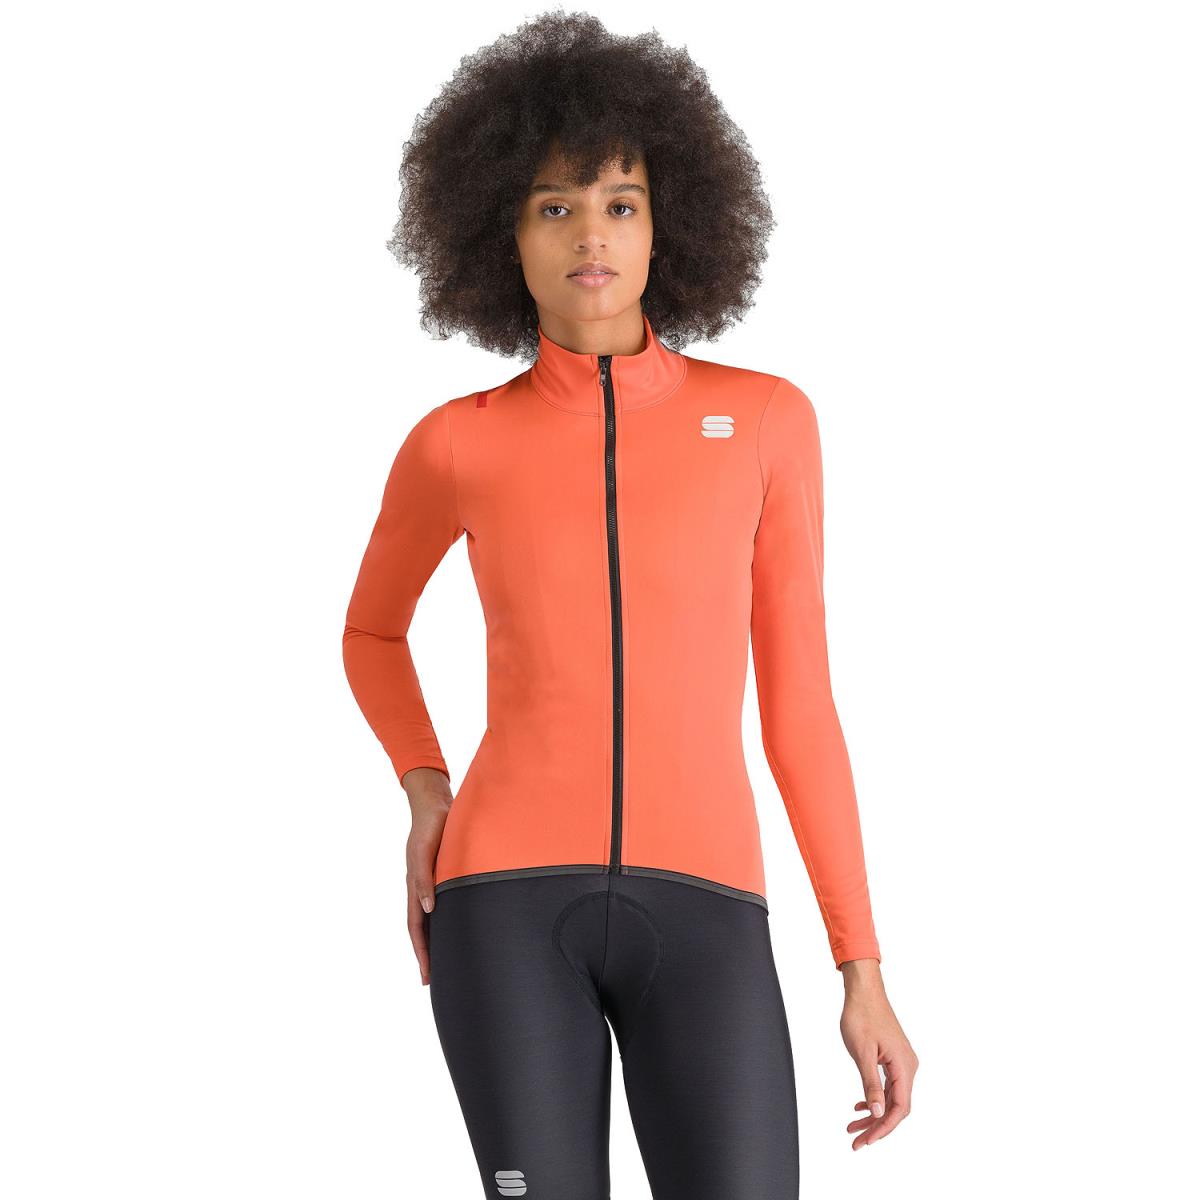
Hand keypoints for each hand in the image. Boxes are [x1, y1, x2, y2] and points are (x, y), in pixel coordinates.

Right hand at [401, 766, 453, 985]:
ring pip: (431, 919)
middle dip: (428, 954)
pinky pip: (442, 904)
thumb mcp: (426, 850)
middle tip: (436, 981)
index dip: (422, 952)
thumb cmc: (432, 824)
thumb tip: (428, 909)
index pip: (416, 928)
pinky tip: (456, 927)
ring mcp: (431, 882)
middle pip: (422, 929)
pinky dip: (445, 920)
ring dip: (436, 940)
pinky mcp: (442, 874)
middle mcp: (422, 888)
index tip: (427, 977)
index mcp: (415, 886)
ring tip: (447, 961)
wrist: (436, 802)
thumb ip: (424, 878)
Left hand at [838, 958, 918, 1149]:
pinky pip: (889, 1086)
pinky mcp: (894, 1058)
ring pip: (891, 1098)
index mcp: (904, 1066)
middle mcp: (908, 1066)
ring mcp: (902, 1062)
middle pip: (896, 1107)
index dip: (883, 1128)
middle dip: (876, 1126)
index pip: (899, 1108)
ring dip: (874, 1114)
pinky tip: (861, 1105)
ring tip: (853, 1127)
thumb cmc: (862, 1015)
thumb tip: (877, 1113)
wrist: (864, 991)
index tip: (865, 1140)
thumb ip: (871, 1084)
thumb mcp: (862, 1053)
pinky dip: (875, 1098)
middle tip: (856, 1140)